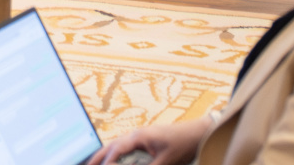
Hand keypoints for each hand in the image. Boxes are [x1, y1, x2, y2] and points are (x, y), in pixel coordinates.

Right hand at [86, 120, 210, 164]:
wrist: (199, 132)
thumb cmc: (184, 144)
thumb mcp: (166, 162)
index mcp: (139, 137)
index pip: (116, 149)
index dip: (106, 161)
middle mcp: (137, 134)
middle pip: (112, 145)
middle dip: (98, 157)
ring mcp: (141, 136)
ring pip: (117, 145)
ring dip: (106, 155)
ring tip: (94, 163)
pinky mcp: (146, 140)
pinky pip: (126, 146)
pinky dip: (117, 153)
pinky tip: (115, 160)